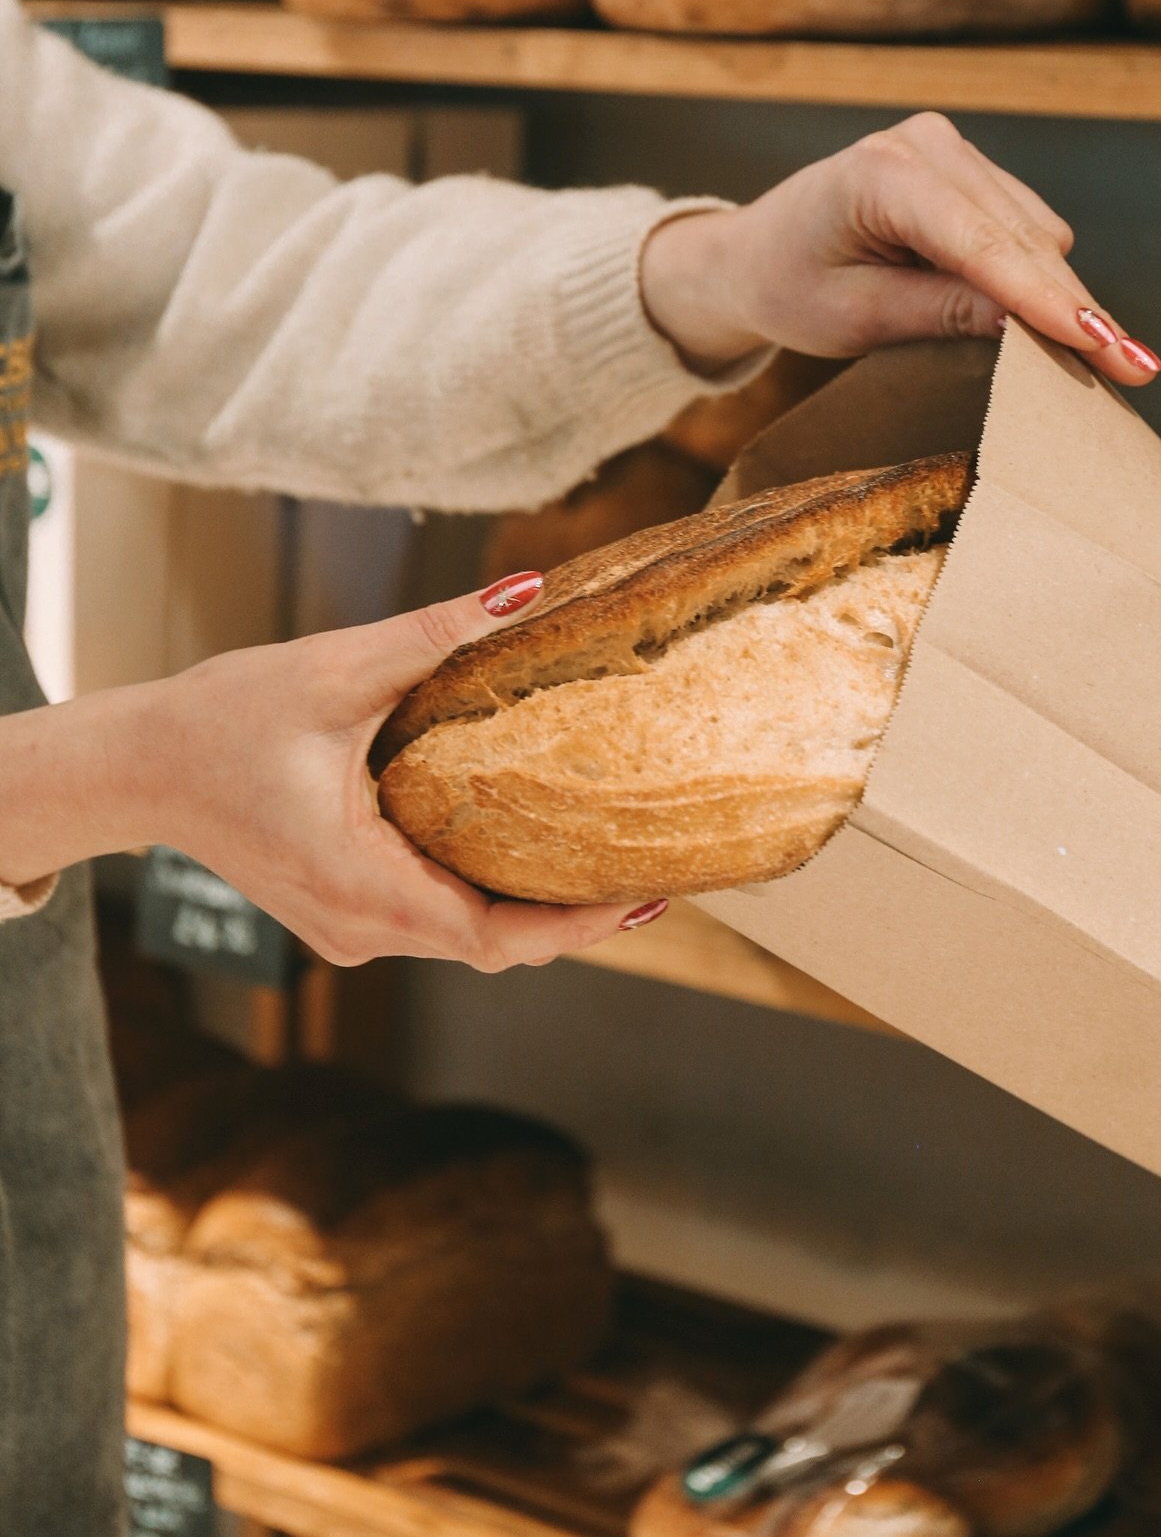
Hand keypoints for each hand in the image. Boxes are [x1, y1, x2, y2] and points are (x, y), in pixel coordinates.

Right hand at [0, 575, 665, 971]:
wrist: (134, 767)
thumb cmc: (218, 722)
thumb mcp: (333, 669)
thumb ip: (434, 634)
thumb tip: (526, 591)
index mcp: (361, 884)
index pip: (494, 938)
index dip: (576, 928)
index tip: (641, 898)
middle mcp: (360, 926)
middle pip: (491, 945)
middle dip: (572, 918)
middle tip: (650, 872)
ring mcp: (348, 928)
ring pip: (463, 935)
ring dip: (531, 906)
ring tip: (607, 859)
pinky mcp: (342, 911)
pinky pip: (433, 917)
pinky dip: (485, 892)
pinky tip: (528, 848)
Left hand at [640, 112, 1160, 386]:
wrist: (750, 257)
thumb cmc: (788, 289)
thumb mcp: (852, 319)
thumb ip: (937, 313)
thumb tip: (1024, 321)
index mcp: (883, 175)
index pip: (985, 247)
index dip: (1050, 303)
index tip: (1107, 347)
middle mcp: (925, 145)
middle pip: (1025, 240)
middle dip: (1073, 309)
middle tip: (1134, 375)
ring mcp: (950, 149)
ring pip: (1036, 233)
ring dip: (1055, 296)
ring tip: (1083, 359)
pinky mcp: (966, 169)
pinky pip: (1025, 228)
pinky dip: (1035, 277)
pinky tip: (1034, 319)